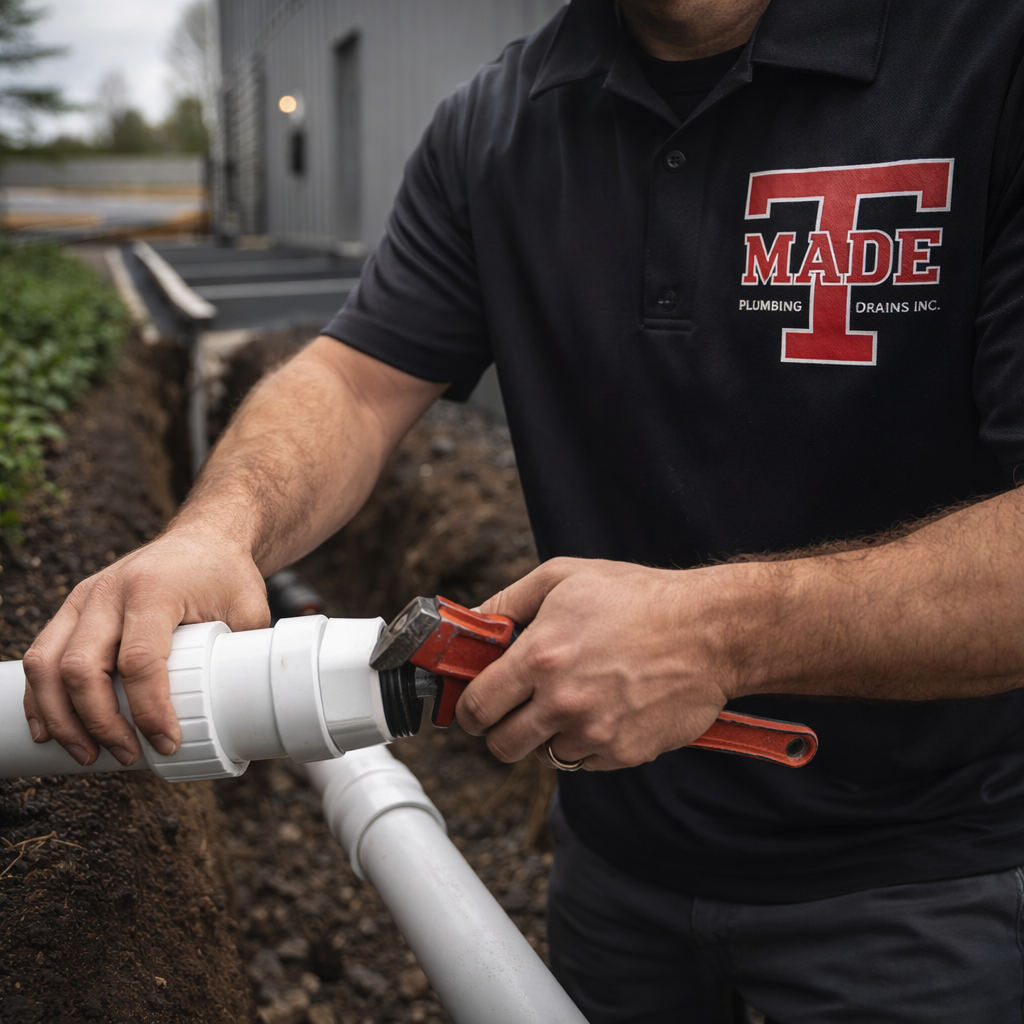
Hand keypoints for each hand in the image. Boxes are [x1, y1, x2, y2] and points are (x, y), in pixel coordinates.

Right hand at [21, 528, 269, 766]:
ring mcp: (84, 598)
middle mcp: (109, 592)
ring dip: (61, 718)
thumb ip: (246, 653)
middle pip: (83, 668)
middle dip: (99, 722)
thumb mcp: (248, 606)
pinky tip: (49, 730)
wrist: (203, 537)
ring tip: (87, 755)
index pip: (139, 660)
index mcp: (154, 590)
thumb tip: (248, 709)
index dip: (148, 709)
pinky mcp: (72, 608)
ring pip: (48, 664)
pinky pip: (40, 655)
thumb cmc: (224, 573)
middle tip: (126, 755)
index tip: (166, 742)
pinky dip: (39, 697)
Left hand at [456, 557, 738, 770]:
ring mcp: (594, 732)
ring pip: (543, 756)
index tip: (476, 703)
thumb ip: (507, 601)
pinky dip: (585, 743)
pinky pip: (583, 762)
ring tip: (572, 699)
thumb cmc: (636, 597)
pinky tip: (603, 709)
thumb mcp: (563, 577)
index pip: (477, 706)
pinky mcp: (624, 753)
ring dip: (547, 734)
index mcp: (539, 657)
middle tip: (515, 709)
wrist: (709, 631)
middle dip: (500, 729)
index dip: (469, 708)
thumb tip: (473, 622)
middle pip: (501, 745)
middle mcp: (562, 701)